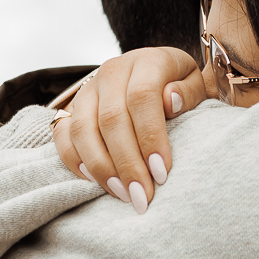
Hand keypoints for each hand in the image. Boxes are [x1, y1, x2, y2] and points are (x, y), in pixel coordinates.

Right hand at [52, 47, 208, 208]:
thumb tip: (171, 101)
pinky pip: (63, 135)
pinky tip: (94, 182)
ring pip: (82, 128)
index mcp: (145, 62)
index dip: (150, 137)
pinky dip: (74, 160)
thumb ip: (189, 92)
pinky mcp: (71, 107)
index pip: (142, 97)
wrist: (153, 74)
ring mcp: (88, 90)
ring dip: (101, 167)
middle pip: (111, 118)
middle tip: (142, 196)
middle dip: (127, 163)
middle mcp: (111, 72)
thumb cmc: (179, 86)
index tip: (161, 172)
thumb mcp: (195, 83)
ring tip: (122, 195)